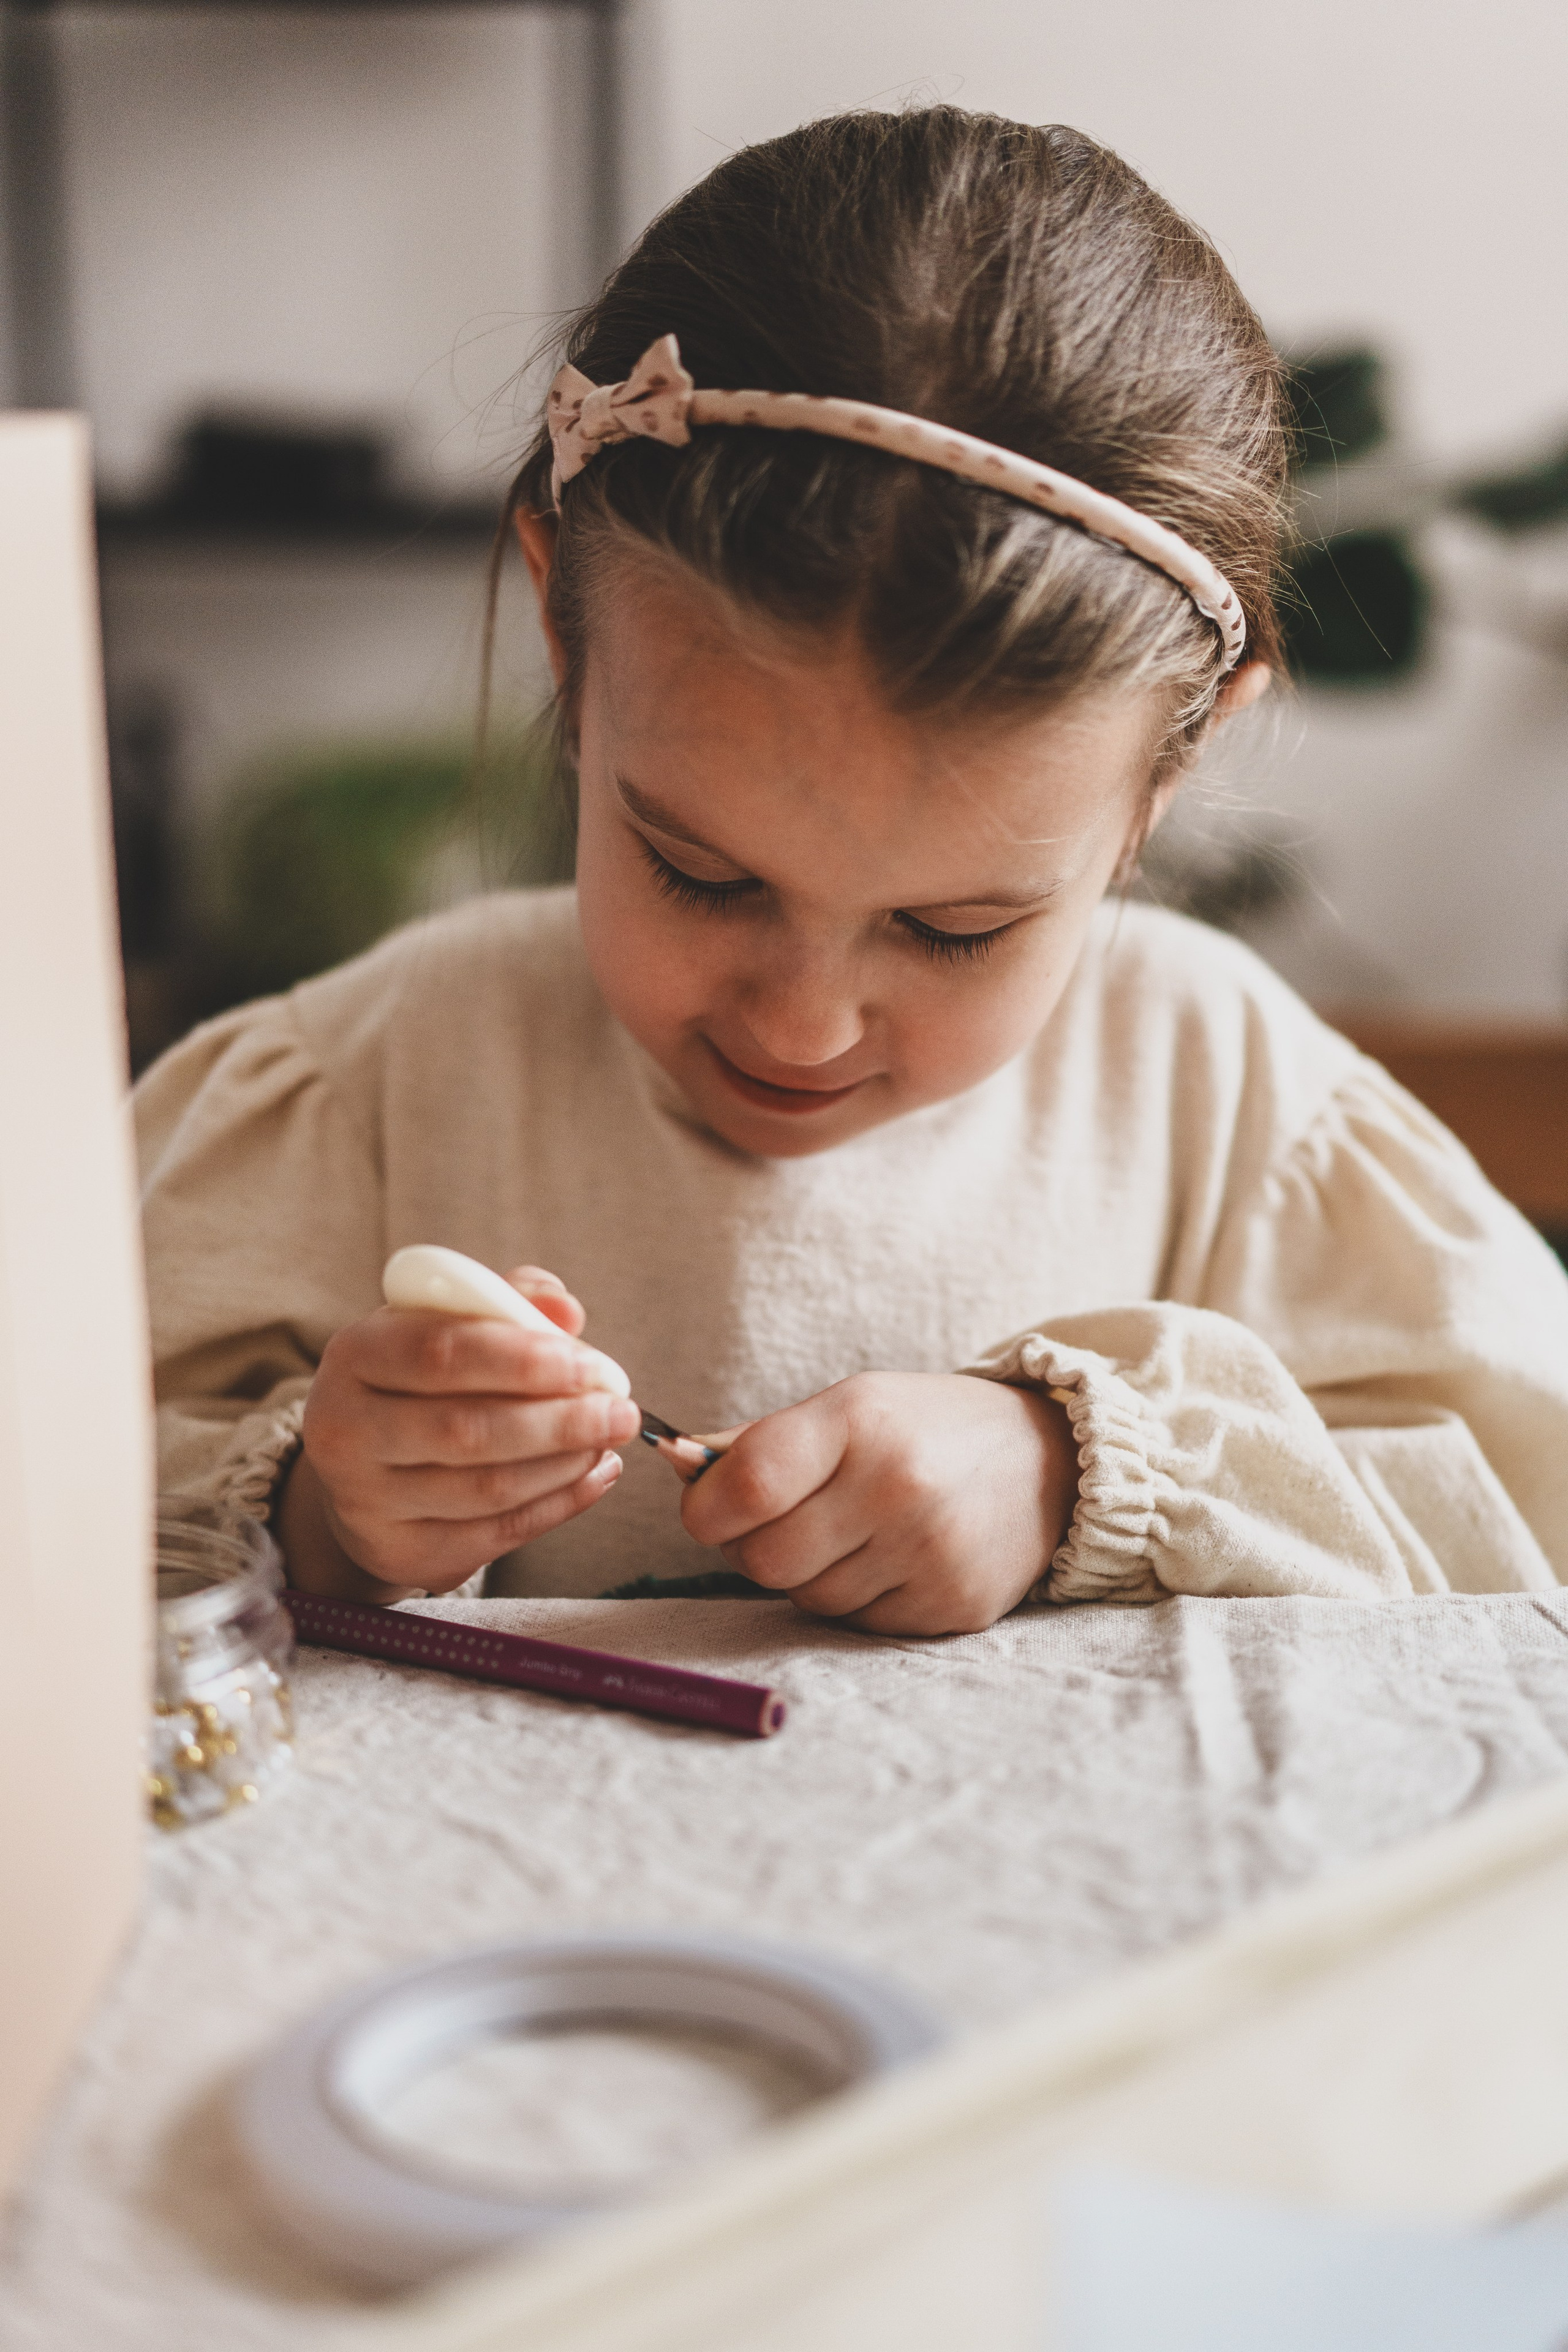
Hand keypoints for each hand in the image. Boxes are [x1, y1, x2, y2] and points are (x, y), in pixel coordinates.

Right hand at [278, 1267, 640, 1601]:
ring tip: (608, 1438)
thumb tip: (565, 1309)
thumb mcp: (450, 1324)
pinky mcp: (400, 1551)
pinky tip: (593, 1475)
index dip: (524, 1360)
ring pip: (487, 1488)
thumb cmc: (420, 1379)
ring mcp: (367, 1500)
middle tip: (621, 1410)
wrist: (365, 1462)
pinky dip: (558, 1504)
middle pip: (467, 1429)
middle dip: (560, 1419)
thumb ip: (506, 1304)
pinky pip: (497, 1533)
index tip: (590, 1364)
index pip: (442, 1352)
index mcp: (356, 1355)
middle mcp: (346, 1430)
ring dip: (565, 1463)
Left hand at [680, 1373, 1077, 1635]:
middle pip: (764, 1559)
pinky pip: (858, 1625)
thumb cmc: (925, 1430)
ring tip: (853, 1533)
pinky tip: (891, 1560)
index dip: (705, 1507)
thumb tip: (677, 1466)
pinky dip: (858, 1599)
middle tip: (787, 1522)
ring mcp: (930, 1552)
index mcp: (860, 1421)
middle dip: (755, 1547)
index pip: (745, 1485)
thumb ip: (759, 1444)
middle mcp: (897, 1486)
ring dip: (810, 1575)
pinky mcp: (952, 1605)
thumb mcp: (848, 1407)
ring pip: (808, 1599)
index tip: (709, 1507)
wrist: (1049, 1462)